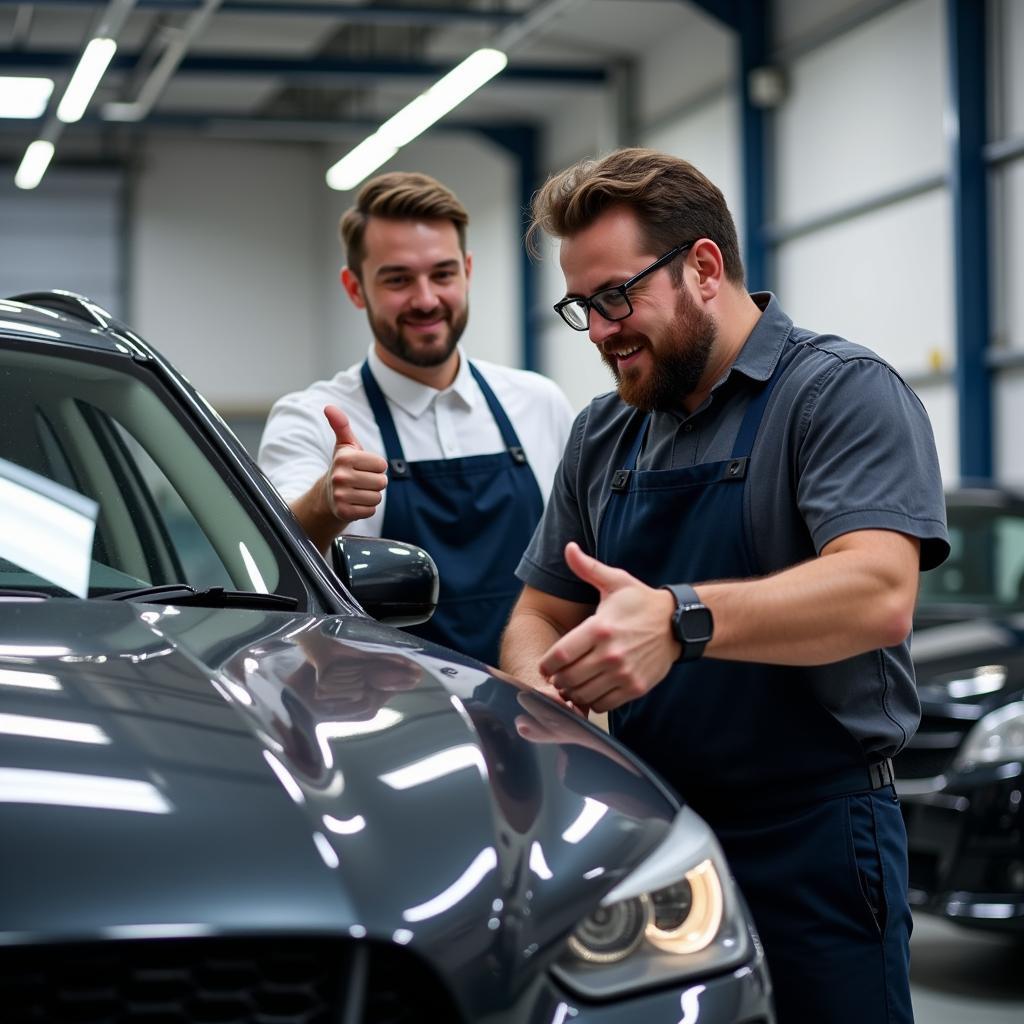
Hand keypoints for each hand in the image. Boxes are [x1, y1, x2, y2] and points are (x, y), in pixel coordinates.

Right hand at [322, 405, 388, 525]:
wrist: (326, 496)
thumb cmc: (343, 467)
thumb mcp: (344, 445)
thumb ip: (341, 425)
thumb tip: (329, 407)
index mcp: (344, 458)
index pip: (382, 465)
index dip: (376, 467)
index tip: (363, 468)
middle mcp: (340, 476)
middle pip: (381, 482)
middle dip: (375, 483)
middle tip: (360, 481)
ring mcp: (341, 495)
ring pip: (377, 497)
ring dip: (371, 496)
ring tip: (357, 492)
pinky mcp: (343, 512)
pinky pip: (370, 511)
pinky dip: (366, 509)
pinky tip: (355, 503)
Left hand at [539, 542, 679, 712]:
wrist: (678, 624)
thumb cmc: (641, 602)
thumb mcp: (615, 581)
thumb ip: (587, 567)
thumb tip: (568, 547)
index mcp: (600, 628)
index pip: (559, 655)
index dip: (547, 664)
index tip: (546, 665)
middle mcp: (610, 654)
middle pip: (568, 678)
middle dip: (558, 679)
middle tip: (558, 675)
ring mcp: (623, 673)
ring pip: (583, 694)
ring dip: (573, 691)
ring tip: (573, 682)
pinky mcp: (635, 688)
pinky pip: (603, 704)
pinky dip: (593, 700)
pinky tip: (593, 688)